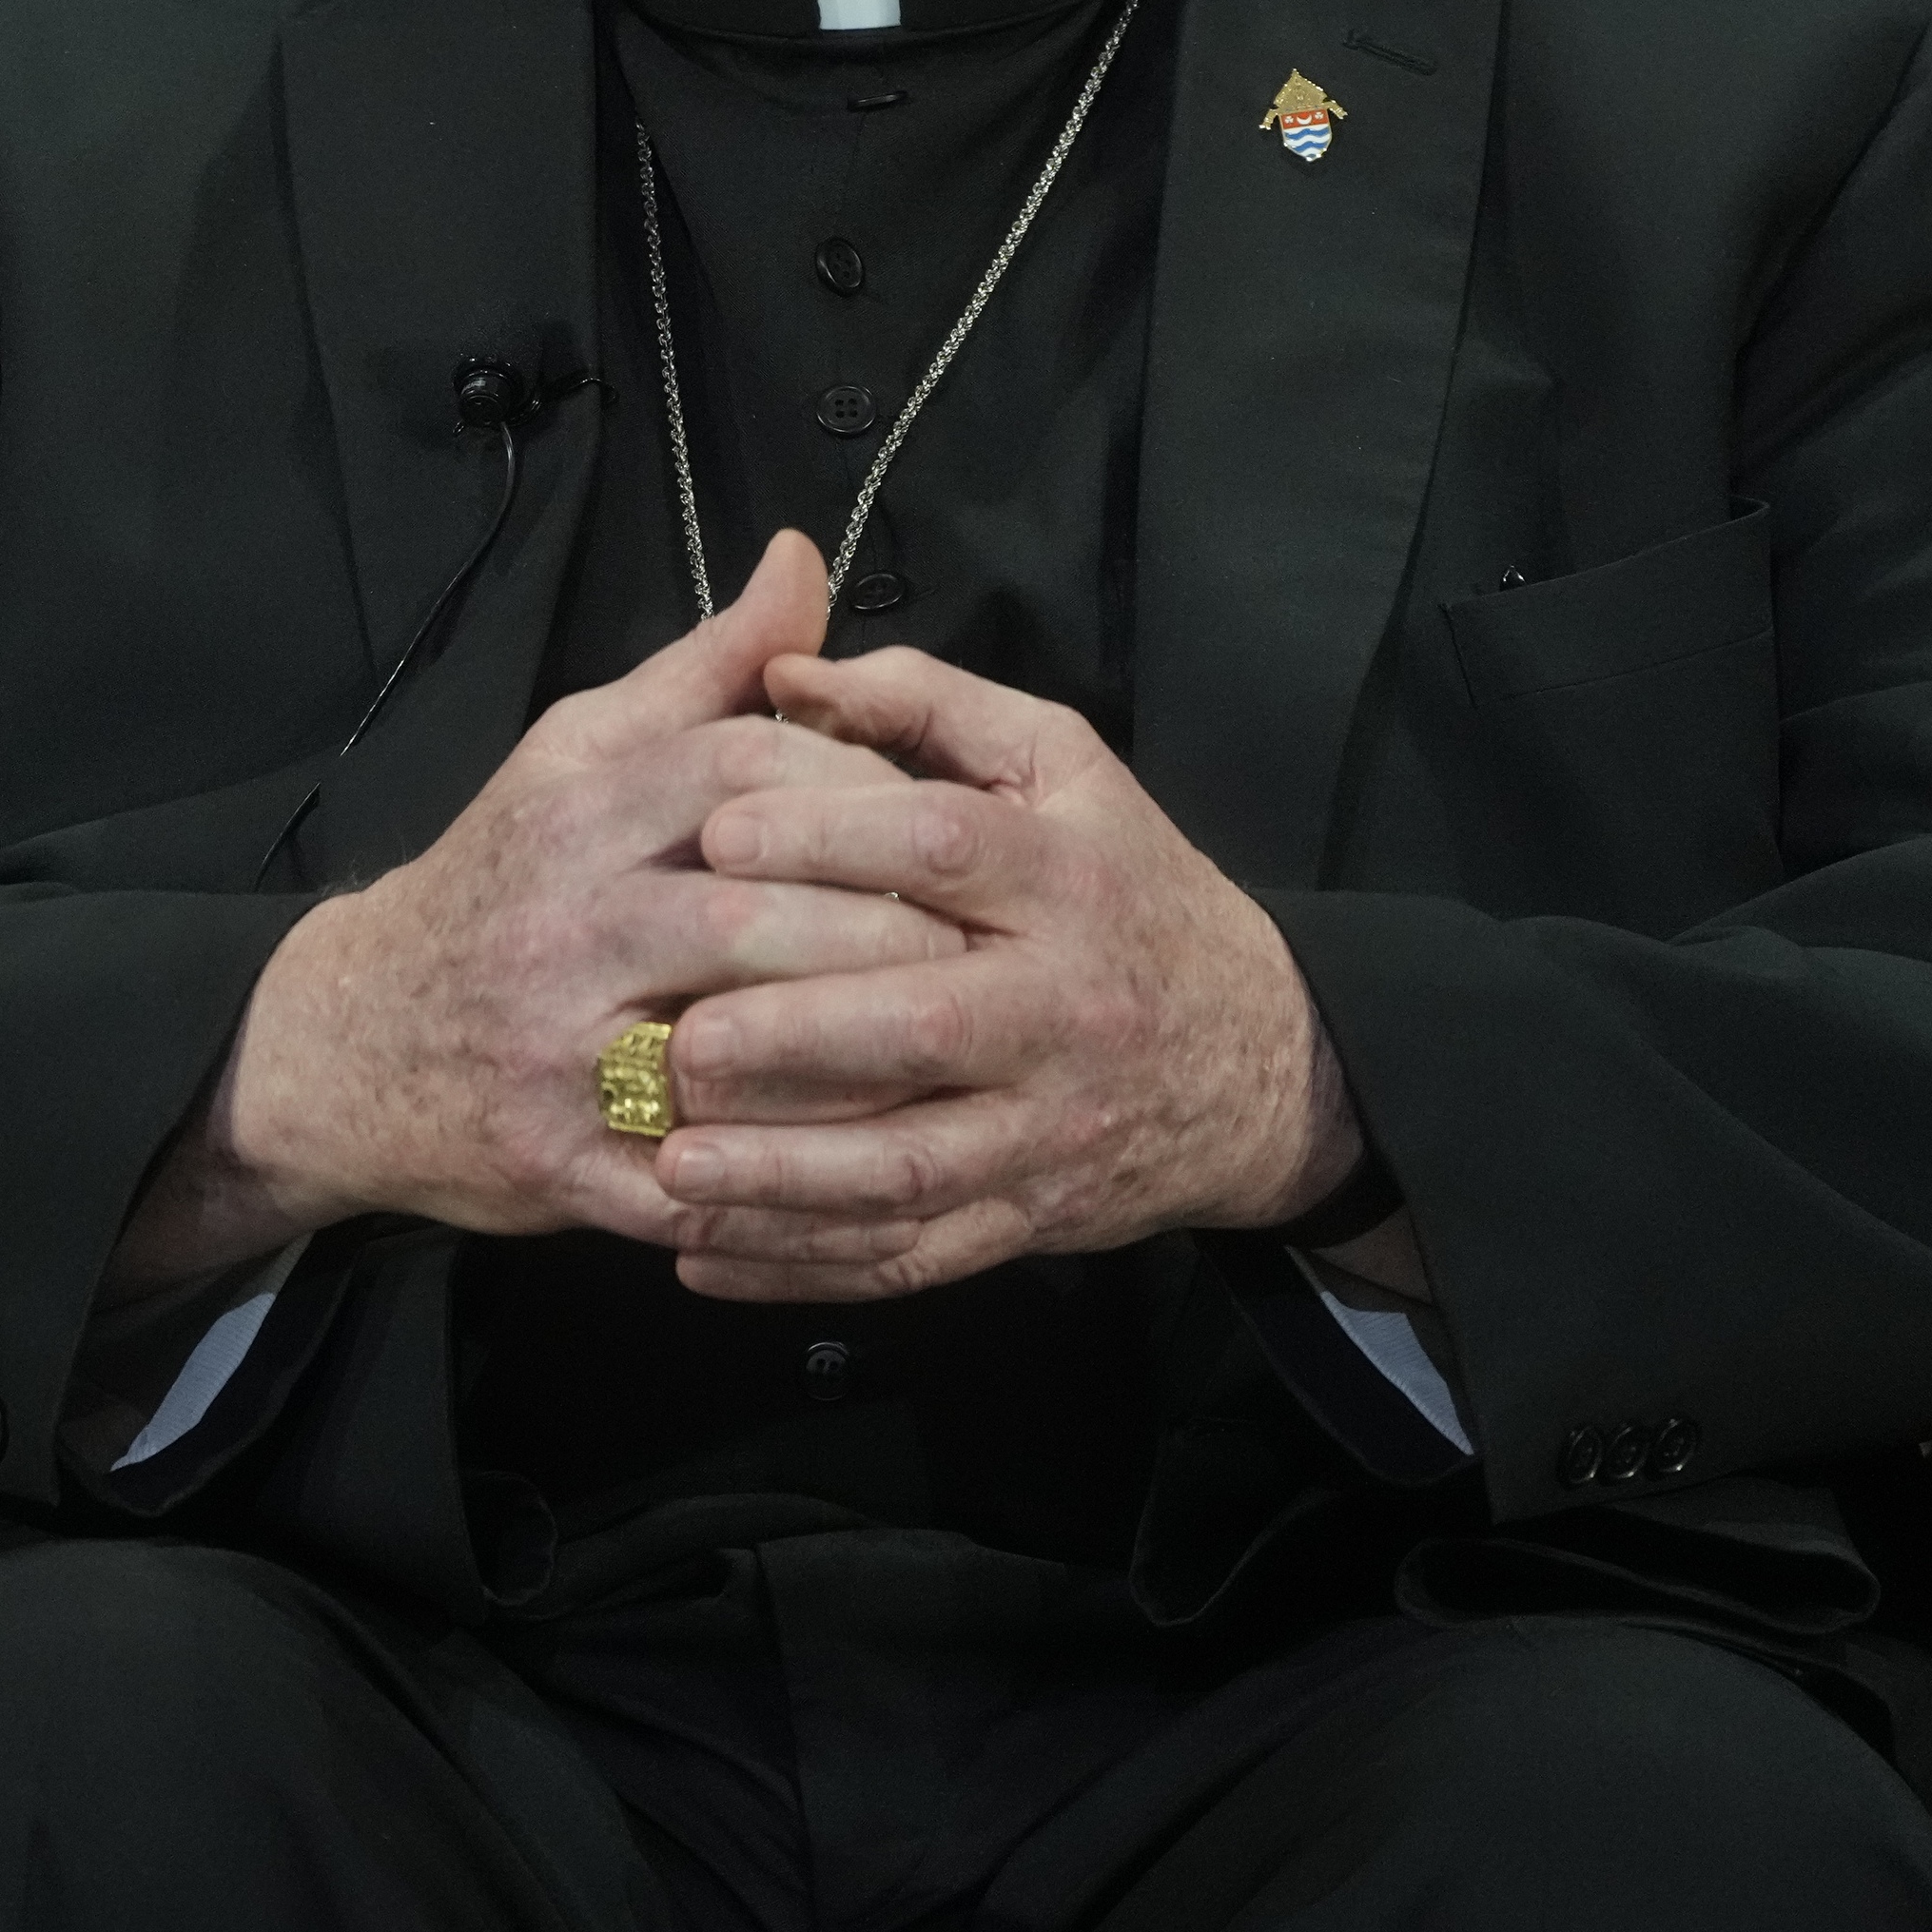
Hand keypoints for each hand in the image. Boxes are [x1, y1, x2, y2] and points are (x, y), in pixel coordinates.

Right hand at [116, 534, 935, 1295]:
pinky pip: (709, 1174)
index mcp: (572, 812)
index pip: (740, 773)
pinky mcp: (565, 1165)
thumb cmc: (498, 883)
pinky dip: (800, 1173)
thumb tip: (802, 563)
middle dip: (889, 930)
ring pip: (739, 1048)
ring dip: (865, 1054)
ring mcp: (557, 1053)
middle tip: (987, 943)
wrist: (349, 1043)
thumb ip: (703, 673)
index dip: (858, 789)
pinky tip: (878, 1157)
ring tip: (957, 1047)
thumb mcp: (576, 755)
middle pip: (755, 916)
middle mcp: (560, 925)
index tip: (941, 817)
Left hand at [638, 636, 1359, 1299]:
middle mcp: (1061, 1008)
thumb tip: (787, 668)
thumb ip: (926, 704)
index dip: (829, 836)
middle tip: (677, 1034)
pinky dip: (802, 1264)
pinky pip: (909, 1256)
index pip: (946, 848)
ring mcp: (1044, 1129)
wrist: (1260, 1062)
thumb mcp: (1060, 768)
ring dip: (785, 1177)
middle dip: (793, 1035)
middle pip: (924, 1026)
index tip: (716, 837)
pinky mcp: (1024, 1219)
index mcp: (1065, 879)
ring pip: (910, 1168)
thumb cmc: (1125, 889)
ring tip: (672, 1165)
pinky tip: (701, 1254)